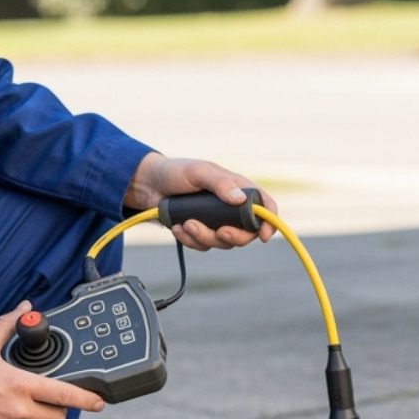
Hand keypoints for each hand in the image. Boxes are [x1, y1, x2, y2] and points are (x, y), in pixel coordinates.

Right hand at [0, 301, 103, 418]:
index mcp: (20, 385)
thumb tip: (24, 309)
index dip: (87, 399)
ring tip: (23, 408)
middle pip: (57, 418)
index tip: (99, 402)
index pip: (65, 395)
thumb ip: (8, 326)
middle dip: (58, 409)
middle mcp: (18, 411)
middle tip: (48, 400)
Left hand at [124, 152, 278, 249]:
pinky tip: (178, 228)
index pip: (265, 206)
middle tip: (220, 233)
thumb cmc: (175, 172)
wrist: (148, 185)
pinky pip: (203, 246)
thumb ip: (219, 184)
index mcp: (238, 188)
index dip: (270, 221)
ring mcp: (216, 222)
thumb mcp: (198, 172)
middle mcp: (231, 208)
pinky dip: (190, 240)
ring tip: (187, 224)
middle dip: (234, 237)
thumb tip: (240, 199)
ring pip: (223, 243)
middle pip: (247, 232)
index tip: (264, 236)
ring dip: (205, 237)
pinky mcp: (200, 232)